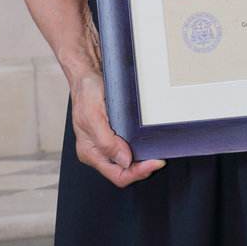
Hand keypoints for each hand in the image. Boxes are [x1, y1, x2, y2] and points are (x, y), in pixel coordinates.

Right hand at [70, 6, 165, 186]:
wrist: (87, 71)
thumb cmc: (86, 90)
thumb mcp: (93, 115)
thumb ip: (106, 141)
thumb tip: (124, 161)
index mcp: (89, 151)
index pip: (117, 175)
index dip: (137, 172)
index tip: (154, 162)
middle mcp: (97, 150)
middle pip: (124, 171)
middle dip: (142, 168)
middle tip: (159, 158)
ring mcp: (105, 142)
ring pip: (127, 162)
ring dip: (142, 160)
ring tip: (156, 152)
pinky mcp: (113, 132)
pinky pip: (128, 147)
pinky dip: (139, 148)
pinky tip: (148, 143)